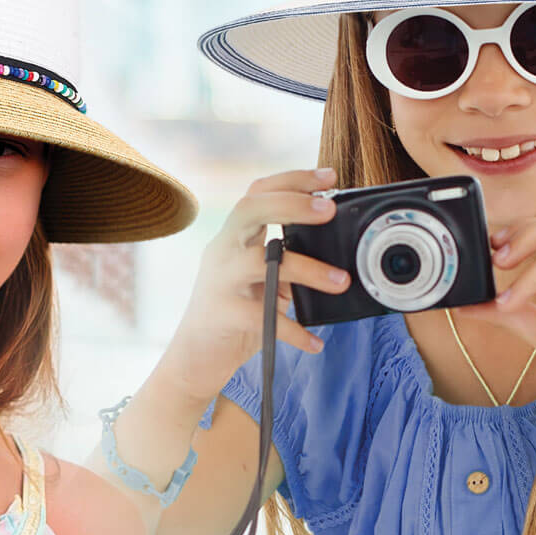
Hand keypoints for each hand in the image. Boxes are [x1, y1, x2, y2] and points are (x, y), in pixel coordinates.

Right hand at [154, 168, 352, 406]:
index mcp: (235, 237)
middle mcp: (223, 251)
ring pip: (260, 261)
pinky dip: (293, 330)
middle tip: (330, 210)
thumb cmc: (234, 314)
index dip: (293, 179)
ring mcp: (219, 281)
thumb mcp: (262, 280)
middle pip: (250, 209)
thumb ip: (288, 262)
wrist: (194, 357)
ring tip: (341, 281)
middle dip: (293, 204)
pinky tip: (315, 342)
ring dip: (306, 268)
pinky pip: (262, 318)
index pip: (258, 193)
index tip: (330, 177)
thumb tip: (336, 251)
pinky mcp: (223, 314)